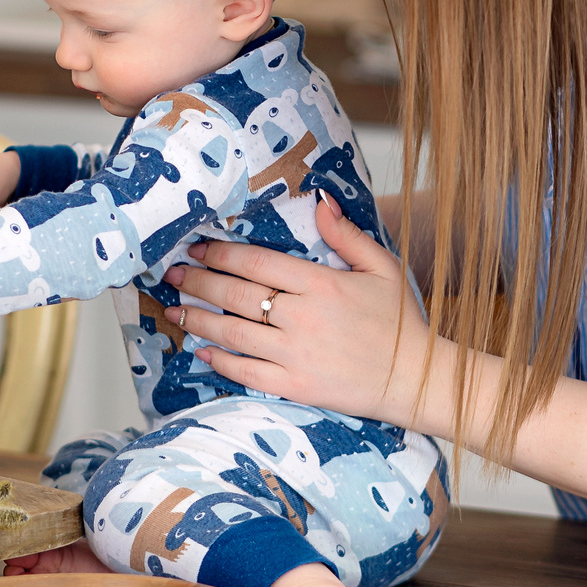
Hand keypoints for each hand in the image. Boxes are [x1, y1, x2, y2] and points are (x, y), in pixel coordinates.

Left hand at [162, 193, 434, 427]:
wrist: (415, 378)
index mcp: (320, 284)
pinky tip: (202, 351)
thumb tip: (320, 200)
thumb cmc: (400, 321)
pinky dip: (220, 361)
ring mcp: (295, 355)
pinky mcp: (295, 386)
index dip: (221, 254)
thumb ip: (347, 234)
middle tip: (171, 273)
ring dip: (198, 320)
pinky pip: (247, 372)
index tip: (197, 248)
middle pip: (236, 295)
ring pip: (233, 333)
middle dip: (198, 282)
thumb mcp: (382, 267)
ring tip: (174, 310)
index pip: (257, 263)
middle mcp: (302, 318)